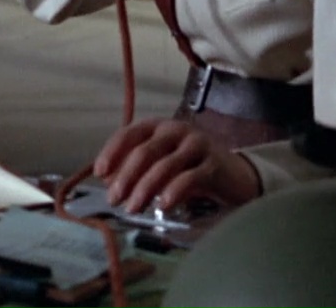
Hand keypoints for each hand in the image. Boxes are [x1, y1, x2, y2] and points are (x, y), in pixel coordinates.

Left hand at [93, 118, 261, 213]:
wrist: (235, 176)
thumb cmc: (190, 169)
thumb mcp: (159, 166)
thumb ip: (135, 170)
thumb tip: (108, 181)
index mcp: (158, 127)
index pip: (129, 133)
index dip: (112, 151)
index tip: (100, 173)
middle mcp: (176, 130)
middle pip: (145, 151)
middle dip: (126, 176)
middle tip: (114, 199)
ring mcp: (197, 144)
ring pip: (165, 164)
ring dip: (145, 188)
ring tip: (133, 208)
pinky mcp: (214, 164)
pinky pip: (190, 177)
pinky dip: (174, 191)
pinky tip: (164, 205)